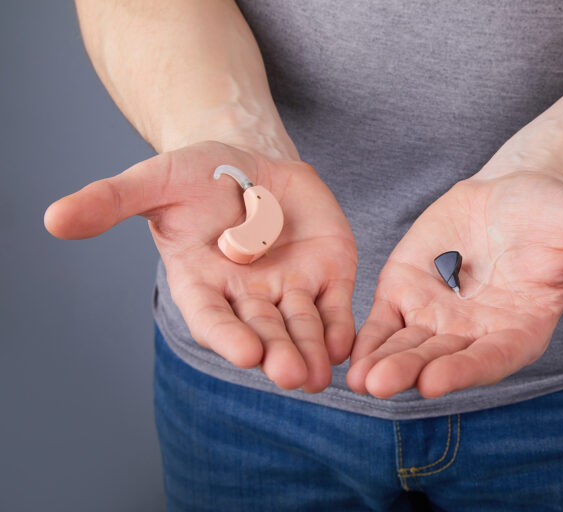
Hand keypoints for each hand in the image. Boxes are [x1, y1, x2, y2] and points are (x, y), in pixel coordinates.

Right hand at [45, 141, 356, 391]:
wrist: (250, 162)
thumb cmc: (196, 176)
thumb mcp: (153, 181)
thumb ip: (110, 202)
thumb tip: (53, 219)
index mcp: (202, 284)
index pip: (212, 318)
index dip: (227, 336)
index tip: (245, 353)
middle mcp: (246, 297)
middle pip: (262, 331)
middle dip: (276, 353)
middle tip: (289, 375)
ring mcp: (288, 289)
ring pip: (301, 327)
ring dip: (311, 351)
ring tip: (319, 374)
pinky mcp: (326, 276)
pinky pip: (334, 306)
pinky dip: (340, 326)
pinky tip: (348, 345)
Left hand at [347, 171, 562, 398]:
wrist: (518, 192)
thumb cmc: (555, 210)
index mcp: (519, 327)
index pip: (491, 356)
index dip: (465, 368)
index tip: (434, 380)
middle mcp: (478, 332)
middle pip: (441, 357)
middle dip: (410, 371)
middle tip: (378, 385)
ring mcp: (442, 317)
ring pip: (408, 344)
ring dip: (382, 360)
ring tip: (356, 376)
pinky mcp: (412, 292)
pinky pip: (387, 320)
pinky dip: (369, 334)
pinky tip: (346, 349)